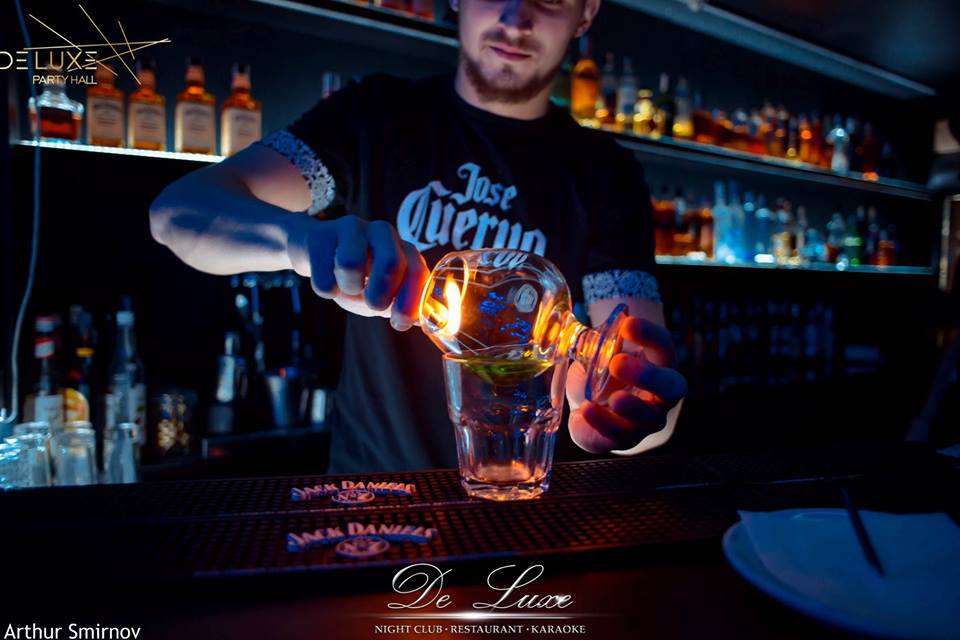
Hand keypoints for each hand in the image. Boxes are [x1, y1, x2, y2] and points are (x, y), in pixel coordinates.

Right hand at [286, 214, 428, 330]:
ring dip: (349, 289)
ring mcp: (352, 228)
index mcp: (404, 248)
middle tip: (372, 305)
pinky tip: (328, 279)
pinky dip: (326, 290)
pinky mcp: (322, 235)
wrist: (318, 253)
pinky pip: (323, 276)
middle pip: (390, 263)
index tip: (399, 323)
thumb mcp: (386, 292)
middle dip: (380, 295)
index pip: (417, 272)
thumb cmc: (360, 277)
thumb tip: (422, 320)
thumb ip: (404, 305)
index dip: (410, 302)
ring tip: (348, 287)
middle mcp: (383, 232)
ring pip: (350, 264)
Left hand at [566, 317, 686, 452]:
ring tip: (614, 398)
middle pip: (672, 387)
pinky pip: (619, 434)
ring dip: (633, 407)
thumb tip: (590, 331)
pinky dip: (602, 421)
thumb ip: (598, 343)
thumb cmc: (602, 375)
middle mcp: (661, 395)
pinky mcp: (626, 439)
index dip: (649, 335)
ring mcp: (647, 420)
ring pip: (651, 418)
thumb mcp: (599, 354)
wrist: (589, 406)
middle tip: (618, 363)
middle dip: (648, 375)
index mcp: (658, 364)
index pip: (663, 346)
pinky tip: (587, 408)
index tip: (627, 324)